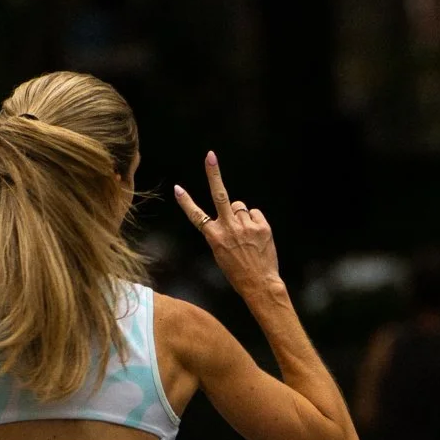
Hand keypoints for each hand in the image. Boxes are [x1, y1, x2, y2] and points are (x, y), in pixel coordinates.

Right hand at [173, 151, 281, 296]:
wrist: (260, 283)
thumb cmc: (238, 271)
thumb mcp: (220, 253)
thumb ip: (222, 230)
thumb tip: (232, 210)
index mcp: (214, 237)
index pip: (197, 216)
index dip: (186, 202)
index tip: (177, 188)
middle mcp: (228, 228)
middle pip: (220, 195)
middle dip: (213, 174)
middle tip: (210, 156)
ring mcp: (246, 226)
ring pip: (240, 207)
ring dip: (241, 216)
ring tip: (245, 234)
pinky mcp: (261, 226)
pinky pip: (254, 213)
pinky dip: (254, 221)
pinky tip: (255, 236)